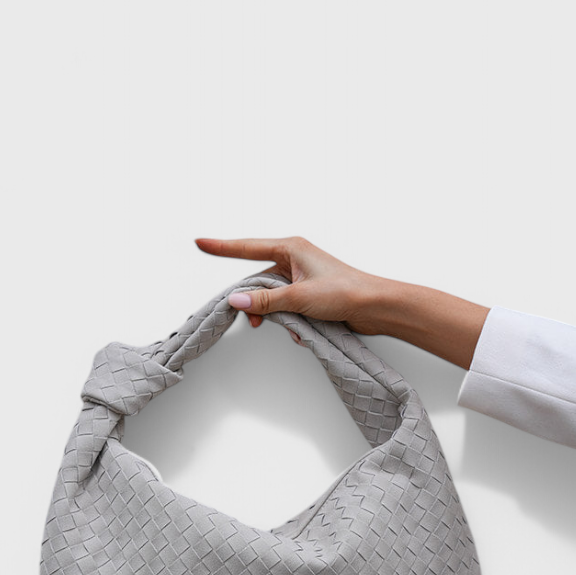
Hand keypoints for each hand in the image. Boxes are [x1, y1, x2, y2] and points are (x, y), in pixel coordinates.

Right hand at [194, 235, 387, 343]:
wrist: (375, 306)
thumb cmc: (345, 291)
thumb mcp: (298, 297)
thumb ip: (265, 300)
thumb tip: (237, 299)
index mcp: (291, 248)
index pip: (246, 247)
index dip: (222, 247)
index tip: (200, 243)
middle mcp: (295, 259)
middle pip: (258, 279)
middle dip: (255, 301)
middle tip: (252, 319)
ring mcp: (302, 278)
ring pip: (272, 297)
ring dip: (276, 315)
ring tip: (288, 327)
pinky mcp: (310, 295)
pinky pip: (287, 307)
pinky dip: (291, 321)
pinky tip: (304, 331)